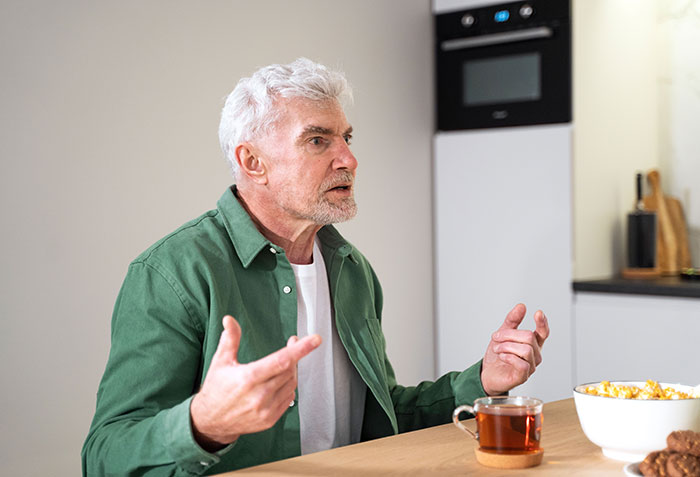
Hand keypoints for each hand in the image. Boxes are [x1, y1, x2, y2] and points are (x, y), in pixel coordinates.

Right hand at [190, 315, 320, 450]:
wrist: (211, 421)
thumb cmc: (216, 389)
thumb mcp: (220, 362)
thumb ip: (230, 339)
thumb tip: (229, 320)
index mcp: (248, 378)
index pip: (281, 360)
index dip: (301, 349)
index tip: (315, 340)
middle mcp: (259, 396)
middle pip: (289, 370)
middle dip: (295, 354)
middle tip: (293, 343)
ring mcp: (266, 410)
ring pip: (291, 383)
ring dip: (291, 370)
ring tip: (281, 363)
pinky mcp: (270, 419)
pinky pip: (289, 397)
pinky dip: (288, 386)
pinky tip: (278, 381)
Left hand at [480, 303, 548, 395]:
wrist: (487, 373)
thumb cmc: (497, 355)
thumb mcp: (502, 333)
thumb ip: (512, 320)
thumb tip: (521, 306)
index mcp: (532, 343)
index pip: (543, 332)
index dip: (542, 323)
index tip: (538, 313)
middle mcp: (534, 355)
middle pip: (529, 337)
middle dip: (509, 335)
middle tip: (496, 337)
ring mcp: (530, 366)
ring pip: (526, 350)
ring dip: (506, 346)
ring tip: (497, 348)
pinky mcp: (523, 376)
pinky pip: (522, 364)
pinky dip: (508, 357)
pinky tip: (502, 356)